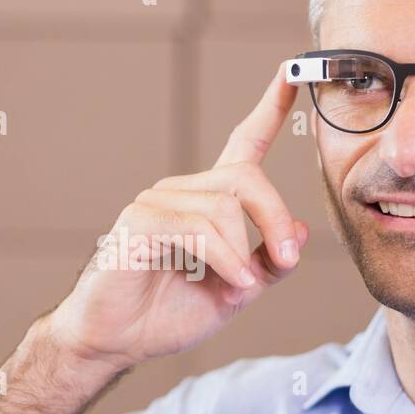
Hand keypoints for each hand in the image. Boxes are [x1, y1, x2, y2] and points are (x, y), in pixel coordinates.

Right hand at [45, 62, 309, 369]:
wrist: (114, 342)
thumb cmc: (165, 314)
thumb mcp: (235, 291)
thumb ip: (267, 262)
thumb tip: (300, 230)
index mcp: (206, 202)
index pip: (242, 145)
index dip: (269, 109)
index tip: (290, 71)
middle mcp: (181, 192)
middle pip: (245, 178)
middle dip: (274, 219)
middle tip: (287, 259)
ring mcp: (156, 203)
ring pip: (224, 207)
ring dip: (245, 253)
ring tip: (243, 288)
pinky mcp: (138, 222)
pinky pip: (197, 229)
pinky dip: (225, 258)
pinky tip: (231, 284)